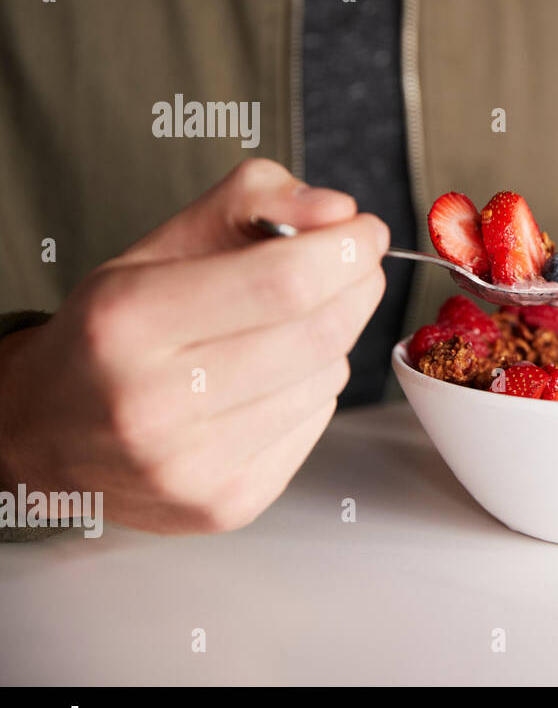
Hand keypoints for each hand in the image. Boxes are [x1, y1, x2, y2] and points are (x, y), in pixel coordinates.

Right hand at [0, 159, 387, 533]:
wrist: (44, 433)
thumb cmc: (114, 329)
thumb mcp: (162, 244)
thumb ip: (254, 202)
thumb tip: (337, 212)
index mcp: (126, 321)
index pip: (283, 282)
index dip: (344, 251)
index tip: (363, 232)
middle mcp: (151, 404)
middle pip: (319, 333)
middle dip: (358, 287)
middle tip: (357, 266)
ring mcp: (191, 467)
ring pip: (328, 379)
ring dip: (331, 341)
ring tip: (285, 330)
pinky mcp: (225, 505)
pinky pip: (317, 424)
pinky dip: (313, 390)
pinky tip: (268, 382)